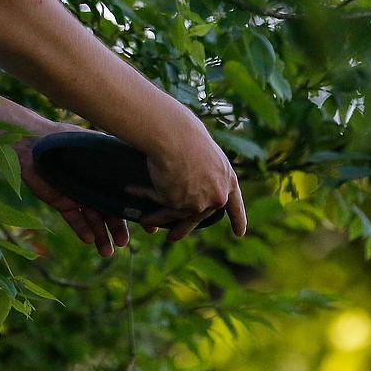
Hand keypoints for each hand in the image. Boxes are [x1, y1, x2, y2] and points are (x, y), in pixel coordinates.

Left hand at [12, 129, 129, 257]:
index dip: (137, 210)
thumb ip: (112, 154)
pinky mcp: (62, 202)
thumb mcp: (92, 144)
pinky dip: (81, 228)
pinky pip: (74, 218)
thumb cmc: (64, 137)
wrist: (32, 141)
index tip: (149, 227)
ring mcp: (79, 195)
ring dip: (101, 236)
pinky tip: (88, 240)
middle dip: (118, 228)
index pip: (126, 194)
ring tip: (107, 252)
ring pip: (93, 219)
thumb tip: (141, 159)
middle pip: (111, 211)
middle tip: (125, 244)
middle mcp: (95, 186)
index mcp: (107, 172)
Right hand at [130, 110, 245, 241]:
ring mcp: (198, 202)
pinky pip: (158, 204)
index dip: (238, 220)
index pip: (235, 205)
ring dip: (158, 218)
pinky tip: (131, 193)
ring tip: (145, 221)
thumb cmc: (186, 134)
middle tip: (174, 236)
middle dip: (184, 228)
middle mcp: (216, 195)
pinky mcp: (177, 203)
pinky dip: (144, 197)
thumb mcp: (203, 152)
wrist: (174, 135)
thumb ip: (202, 169)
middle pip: (199, 217)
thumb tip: (189, 179)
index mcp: (228, 180)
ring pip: (176, 216)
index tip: (239, 233)